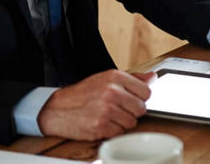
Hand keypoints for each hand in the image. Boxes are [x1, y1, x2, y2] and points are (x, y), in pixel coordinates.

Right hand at [37, 69, 153, 139]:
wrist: (57, 109)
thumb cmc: (83, 94)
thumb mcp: (106, 79)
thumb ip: (132, 79)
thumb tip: (152, 77)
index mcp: (115, 77)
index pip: (146, 91)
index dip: (139, 98)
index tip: (131, 100)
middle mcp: (112, 92)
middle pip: (141, 108)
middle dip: (131, 112)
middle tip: (118, 110)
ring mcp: (106, 109)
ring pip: (131, 122)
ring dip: (122, 123)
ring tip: (108, 116)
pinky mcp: (100, 126)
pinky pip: (119, 132)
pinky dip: (112, 131)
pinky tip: (102, 124)